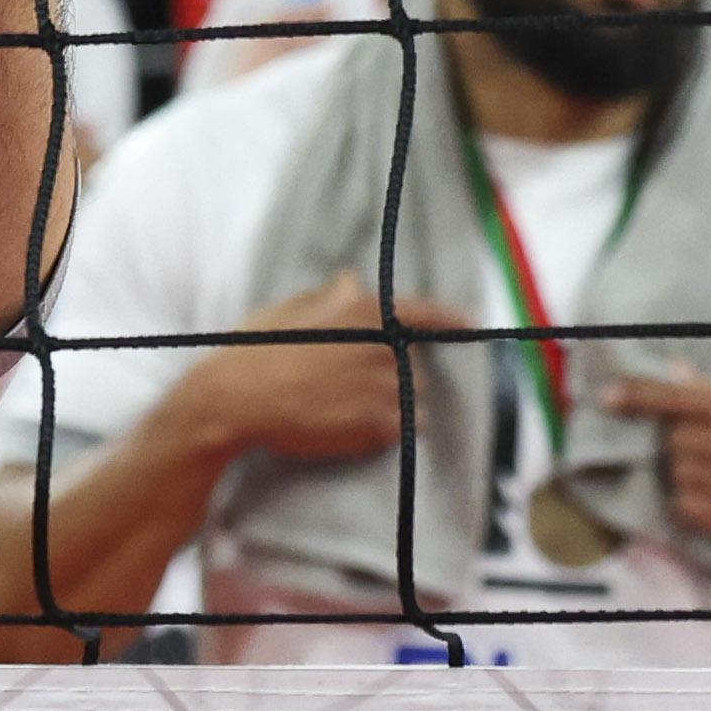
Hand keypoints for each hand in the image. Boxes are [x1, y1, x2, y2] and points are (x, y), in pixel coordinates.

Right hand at [171, 272, 471, 467]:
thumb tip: (352, 279)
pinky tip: (346, 427)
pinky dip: (383, 432)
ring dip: (393, 406)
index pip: (424, 315)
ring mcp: (386, 389)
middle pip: (414, 366)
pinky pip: (401, 430)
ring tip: (348, 410)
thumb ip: (329, 296)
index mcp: (364, 313)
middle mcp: (384, 348)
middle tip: (350, 386)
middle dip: (393, 376)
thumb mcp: (288, 310)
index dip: (451, 319)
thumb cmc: (255, 351)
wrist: (237, 401)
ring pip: (413, 401)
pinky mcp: (380, 426)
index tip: (472, 323)